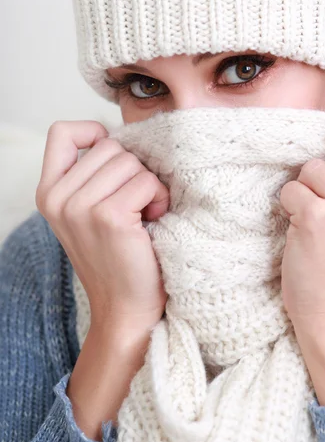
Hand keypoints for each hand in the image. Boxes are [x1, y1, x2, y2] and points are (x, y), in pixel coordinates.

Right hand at [35, 120, 168, 330]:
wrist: (125, 309)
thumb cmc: (116, 257)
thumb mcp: (88, 212)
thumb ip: (91, 175)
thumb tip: (119, 137)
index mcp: (48, 192)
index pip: (61, 132)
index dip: (92, 132)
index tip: (114, 159)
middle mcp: (57, 198)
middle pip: (109, 146)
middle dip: (132, 170)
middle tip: (135, 204)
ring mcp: (79, 207)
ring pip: (129, 161)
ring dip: (148, 185)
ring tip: (143, 214)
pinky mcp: (108, 216)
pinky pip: (146, 181)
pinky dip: (158, 198)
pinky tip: (152, 221)